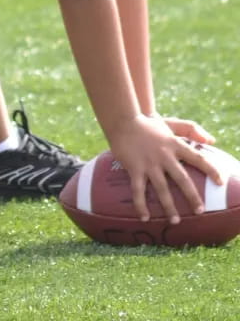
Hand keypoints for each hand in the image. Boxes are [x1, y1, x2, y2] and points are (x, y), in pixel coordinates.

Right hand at [107, 114, 223, 223]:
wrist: (122, 120)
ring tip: (175, 221)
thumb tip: (212, 142)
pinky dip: (141, 205)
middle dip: (192, 196)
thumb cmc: (146, 123)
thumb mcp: (170, 124)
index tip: (219, 182)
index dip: (210, 170)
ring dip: (169, 206)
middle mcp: (164, 155)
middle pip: (182, 179)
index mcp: (175, 144)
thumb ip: (191, 130)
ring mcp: (149, 163)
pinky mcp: (134, 168)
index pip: (198, 159)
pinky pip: (138, 190)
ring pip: (162, 188)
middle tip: (199, 211)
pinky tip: (145, 217)